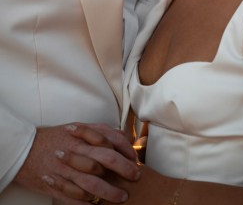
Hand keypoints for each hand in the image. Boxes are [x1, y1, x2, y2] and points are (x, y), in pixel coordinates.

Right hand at [15, 123, 139, 203]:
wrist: (25, 150)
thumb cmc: (56, 138)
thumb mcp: (78, 127)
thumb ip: (100, 130)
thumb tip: (121, 135)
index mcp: (83, 135)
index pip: (112, 140)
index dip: (127, 150)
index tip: (135, 159)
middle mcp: (77, 151)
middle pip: (106, 160)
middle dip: (125, 169)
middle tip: (136, 176)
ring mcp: (67, 170)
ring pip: (93, 183)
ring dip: (110, 192)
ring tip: (122, 197)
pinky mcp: (57, 186)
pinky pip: (76, 199)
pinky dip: (88, 204)